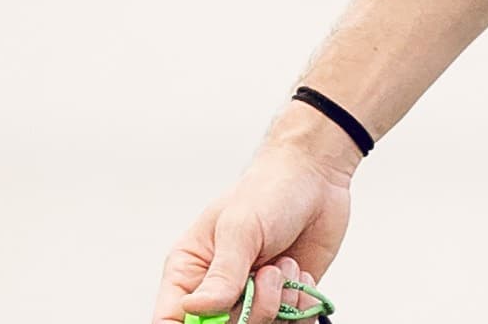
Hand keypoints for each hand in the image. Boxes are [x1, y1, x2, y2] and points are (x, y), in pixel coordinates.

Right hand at [151, 141, 352, 321]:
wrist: (316, 177)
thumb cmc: (268, 192)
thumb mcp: (240, 228)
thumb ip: (222, 274)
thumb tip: (195, 309)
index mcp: (190, 272)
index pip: (172, 320)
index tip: (218, 319)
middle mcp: (218, 291)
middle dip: (251, 312)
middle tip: (268, 274)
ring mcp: (252, 298)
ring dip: (281, 305)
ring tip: (285, 265)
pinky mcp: (285, 300)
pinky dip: (302, 308)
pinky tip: (301, 276)